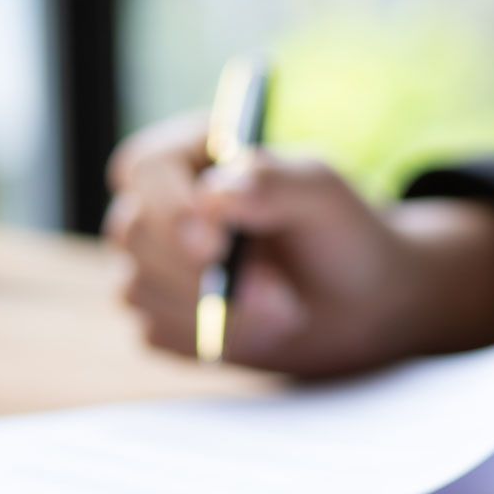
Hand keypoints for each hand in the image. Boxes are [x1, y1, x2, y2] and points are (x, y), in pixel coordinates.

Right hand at [104, 116, 493, 376]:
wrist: (363, 301)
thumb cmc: (340, 231)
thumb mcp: (322, 192)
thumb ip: (271, 181)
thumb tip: (211, 198)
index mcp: (194, 154)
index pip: (143, 169)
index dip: (168, 208)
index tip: (216, 245)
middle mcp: (163, 205)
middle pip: (131, 233)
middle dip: (201, 273)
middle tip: (278, 293)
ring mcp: (156, 263)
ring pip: (136, 288)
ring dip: (215, 310)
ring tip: (287, 310)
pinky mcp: (163, 315)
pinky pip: (153, 332)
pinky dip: (208, 339)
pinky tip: (258, 330)